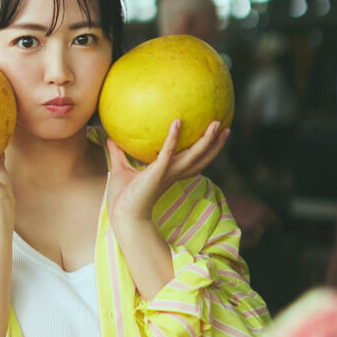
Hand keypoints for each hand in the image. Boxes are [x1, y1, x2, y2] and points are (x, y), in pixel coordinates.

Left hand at [106, 119, 229, 224]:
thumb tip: (110, 136)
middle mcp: (173, 173)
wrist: (121, 215)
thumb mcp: (120, 169)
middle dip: (215, 144)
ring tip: (216, 124)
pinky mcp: (157, 173)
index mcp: (169, 173)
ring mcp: (167, 173)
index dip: (206, 150)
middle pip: (202, 158)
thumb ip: (118, 153)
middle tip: (226, 127)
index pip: (193, 161)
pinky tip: (177, 122)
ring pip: (194, 156)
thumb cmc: (122, 197)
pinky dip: (173, 138)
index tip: (214, 136)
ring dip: (206, 140)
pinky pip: (167, 152)